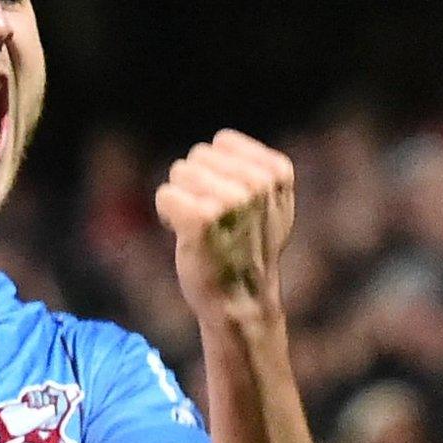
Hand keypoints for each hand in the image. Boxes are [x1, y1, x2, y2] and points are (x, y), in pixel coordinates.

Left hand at [155, 129, 296, 322]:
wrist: (242, 303)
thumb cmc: (249, 252)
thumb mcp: (272, 205)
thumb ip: (257, 171)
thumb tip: (222, 140)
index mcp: (277, 172)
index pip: (222, 142)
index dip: (215, 171)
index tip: (228, 204)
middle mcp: (257, 183)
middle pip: (198, 156)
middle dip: (196, 185)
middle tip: (212, 222)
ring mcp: (230, 199)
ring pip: (180, 172)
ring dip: (182, 200)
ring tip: (201, 229)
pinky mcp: (201, 218)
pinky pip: (165, 194)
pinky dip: (167, 214)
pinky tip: (185, 236)